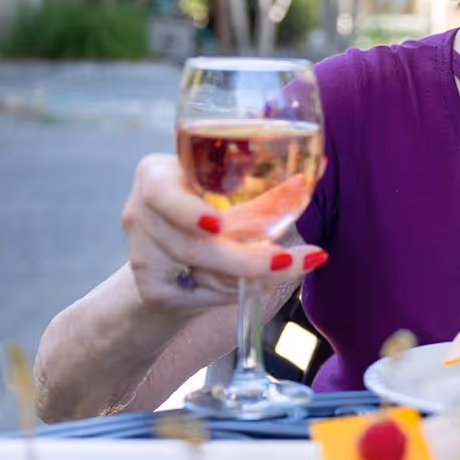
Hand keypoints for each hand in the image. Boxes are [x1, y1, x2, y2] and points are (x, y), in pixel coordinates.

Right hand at [120, 154, 327, 311]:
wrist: (168, 253)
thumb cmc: (208, 208)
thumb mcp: (226, 189)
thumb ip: (266, 182)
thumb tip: (319, 164)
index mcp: (156, 175)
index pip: (160, 192)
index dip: (186, 210)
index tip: (217, 224)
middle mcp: (140, 213)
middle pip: (190, 245)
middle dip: (242, 259)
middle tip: (287, 259)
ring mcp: (142, 255)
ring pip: (200, 273)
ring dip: (250, 275)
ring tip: (292, 265)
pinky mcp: (152, 289)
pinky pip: (201, 295)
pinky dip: (237, 290)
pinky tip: (264, 283)